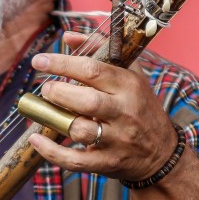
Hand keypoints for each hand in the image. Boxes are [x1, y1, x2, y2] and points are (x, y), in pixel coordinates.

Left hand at [28, 31, 177, 181]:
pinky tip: (37, 140)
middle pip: (87, 101)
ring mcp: (117, 140)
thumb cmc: (140, 107)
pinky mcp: (108, 163)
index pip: (93, 70)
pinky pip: (75, 160)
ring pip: (81, 130)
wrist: (162, 152)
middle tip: (46, 88)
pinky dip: (52, 152)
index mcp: (129, 86)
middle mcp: (124, 112)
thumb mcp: (130, 75)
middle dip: (59, 93)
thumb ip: (101, 51)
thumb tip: (68, 36)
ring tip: (45, 111)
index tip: (40, 61)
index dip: (62, 63)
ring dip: (56, 120)